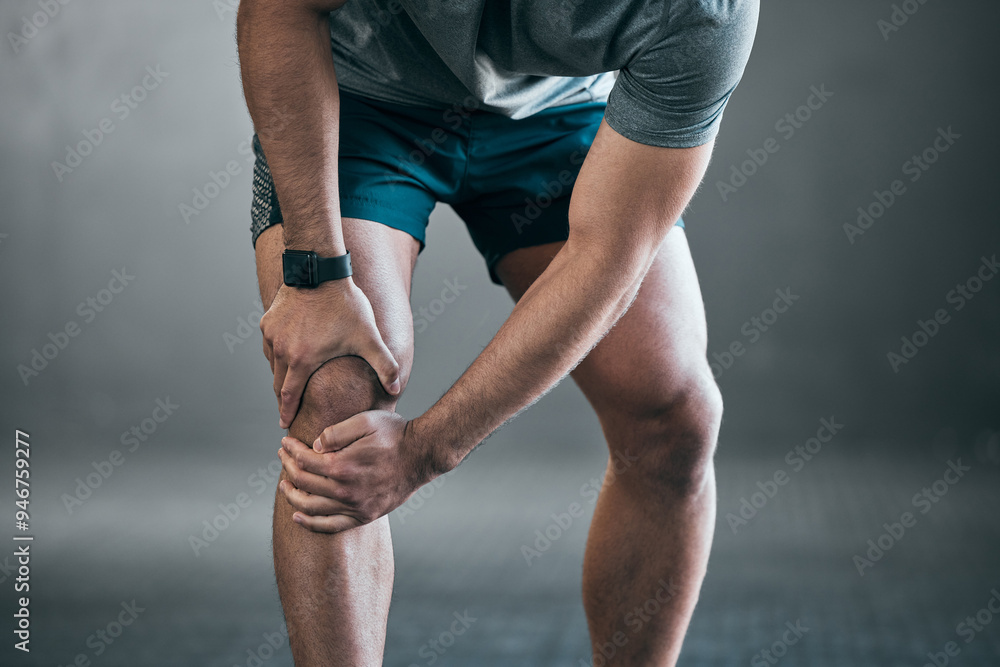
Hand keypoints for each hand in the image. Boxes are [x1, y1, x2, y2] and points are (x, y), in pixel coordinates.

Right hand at [261, 279, 400, 428]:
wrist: (321, 270)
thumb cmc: (345, 305)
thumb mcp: (368, 337)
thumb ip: (385, 366)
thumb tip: (397, 389)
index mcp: (302, 361)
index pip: (289, 396)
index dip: (287, 412)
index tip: (285, 424)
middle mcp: (281, 350)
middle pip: (277, 384)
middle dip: (282, 400)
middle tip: (286, 411)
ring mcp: (272, 335)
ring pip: (272, 364)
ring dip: (279, 376)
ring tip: (287, 385)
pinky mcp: (268, 321)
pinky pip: (269, 344)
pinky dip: (276, 353)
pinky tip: (285, 355)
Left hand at [277, 411, 438, 532]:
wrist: (422, 455)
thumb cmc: (395, 434)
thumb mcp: (366, 421)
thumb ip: (336, 432)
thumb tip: (314, 445)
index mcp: (343, 466)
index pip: (305, 461)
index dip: (291, 451)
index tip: (284, 444)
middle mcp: (346, 491)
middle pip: (304, 484)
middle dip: (289, 468)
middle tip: (282, 458)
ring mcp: (355, 507)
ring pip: (312, 507)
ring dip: (293, 496)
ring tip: (285, 485)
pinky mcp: (364, 516)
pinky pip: (331, 526)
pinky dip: (311, 523)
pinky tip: (298, 516)